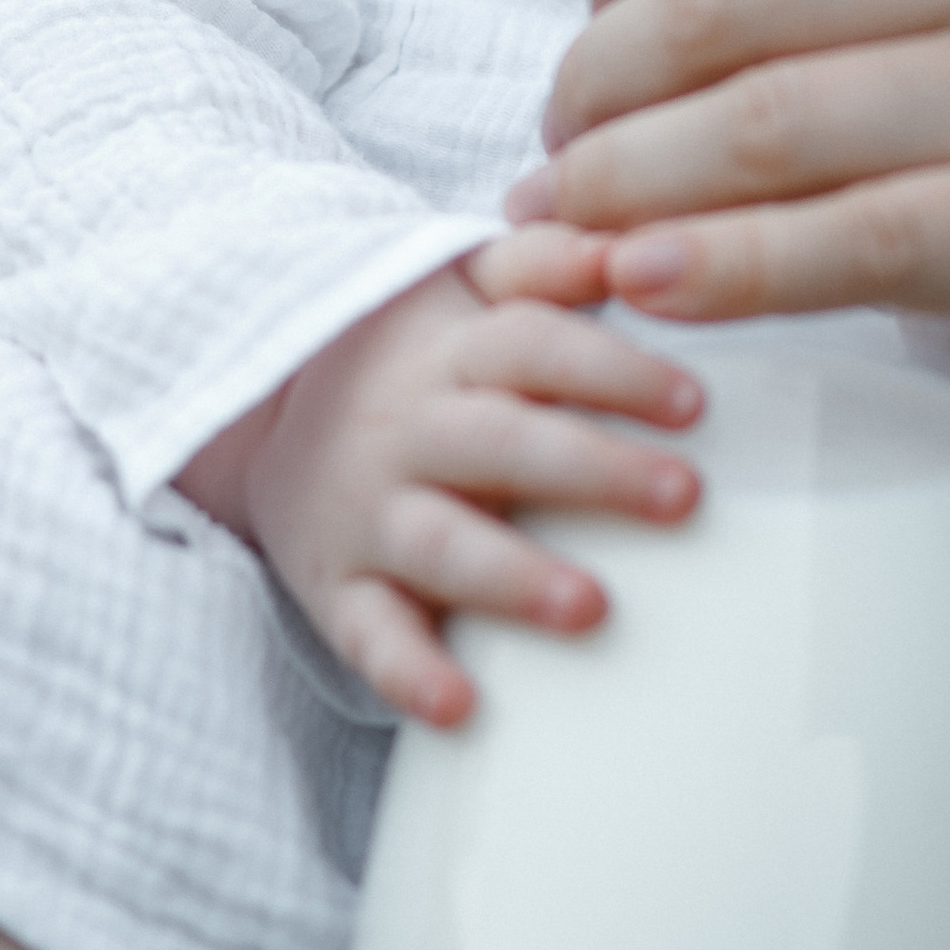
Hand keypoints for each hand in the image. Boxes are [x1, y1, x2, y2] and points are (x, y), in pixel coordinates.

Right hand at [183, 232, 704, 727]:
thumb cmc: (409, 353)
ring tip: (590, 609)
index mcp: (453, 350)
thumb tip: (631, 241)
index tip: (692, 402)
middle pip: (503, 442)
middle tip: (682, 497)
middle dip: (591, 469)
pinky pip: (369, 635)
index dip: (612, 369)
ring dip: (514, 578)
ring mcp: (370, 511)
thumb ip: (545, 259)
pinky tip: (461, 707)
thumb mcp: (461, 284)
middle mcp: (410, 428)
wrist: (256, 412)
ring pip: (442, 544)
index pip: (535, 345)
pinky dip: (409, 674)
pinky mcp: (338, 587)